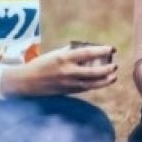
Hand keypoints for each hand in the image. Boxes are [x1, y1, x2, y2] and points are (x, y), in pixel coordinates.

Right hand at [0, 44, 116, 95]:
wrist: (26, 82)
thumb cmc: (42, 64)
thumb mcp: (56, 54)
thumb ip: (71, 52)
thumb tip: (88, 50)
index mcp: (64, 58)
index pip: (88, 53)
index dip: (102, 51)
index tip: (112, 49)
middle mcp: (67, 71)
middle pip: (93, 71)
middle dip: (107, 68)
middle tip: (115, 65)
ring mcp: (68, 83)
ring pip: (91, 84)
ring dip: (104, 81)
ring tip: (113, 76)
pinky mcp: (67, 92)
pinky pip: (85, 89)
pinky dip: (94, 85)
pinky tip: (102, 82)